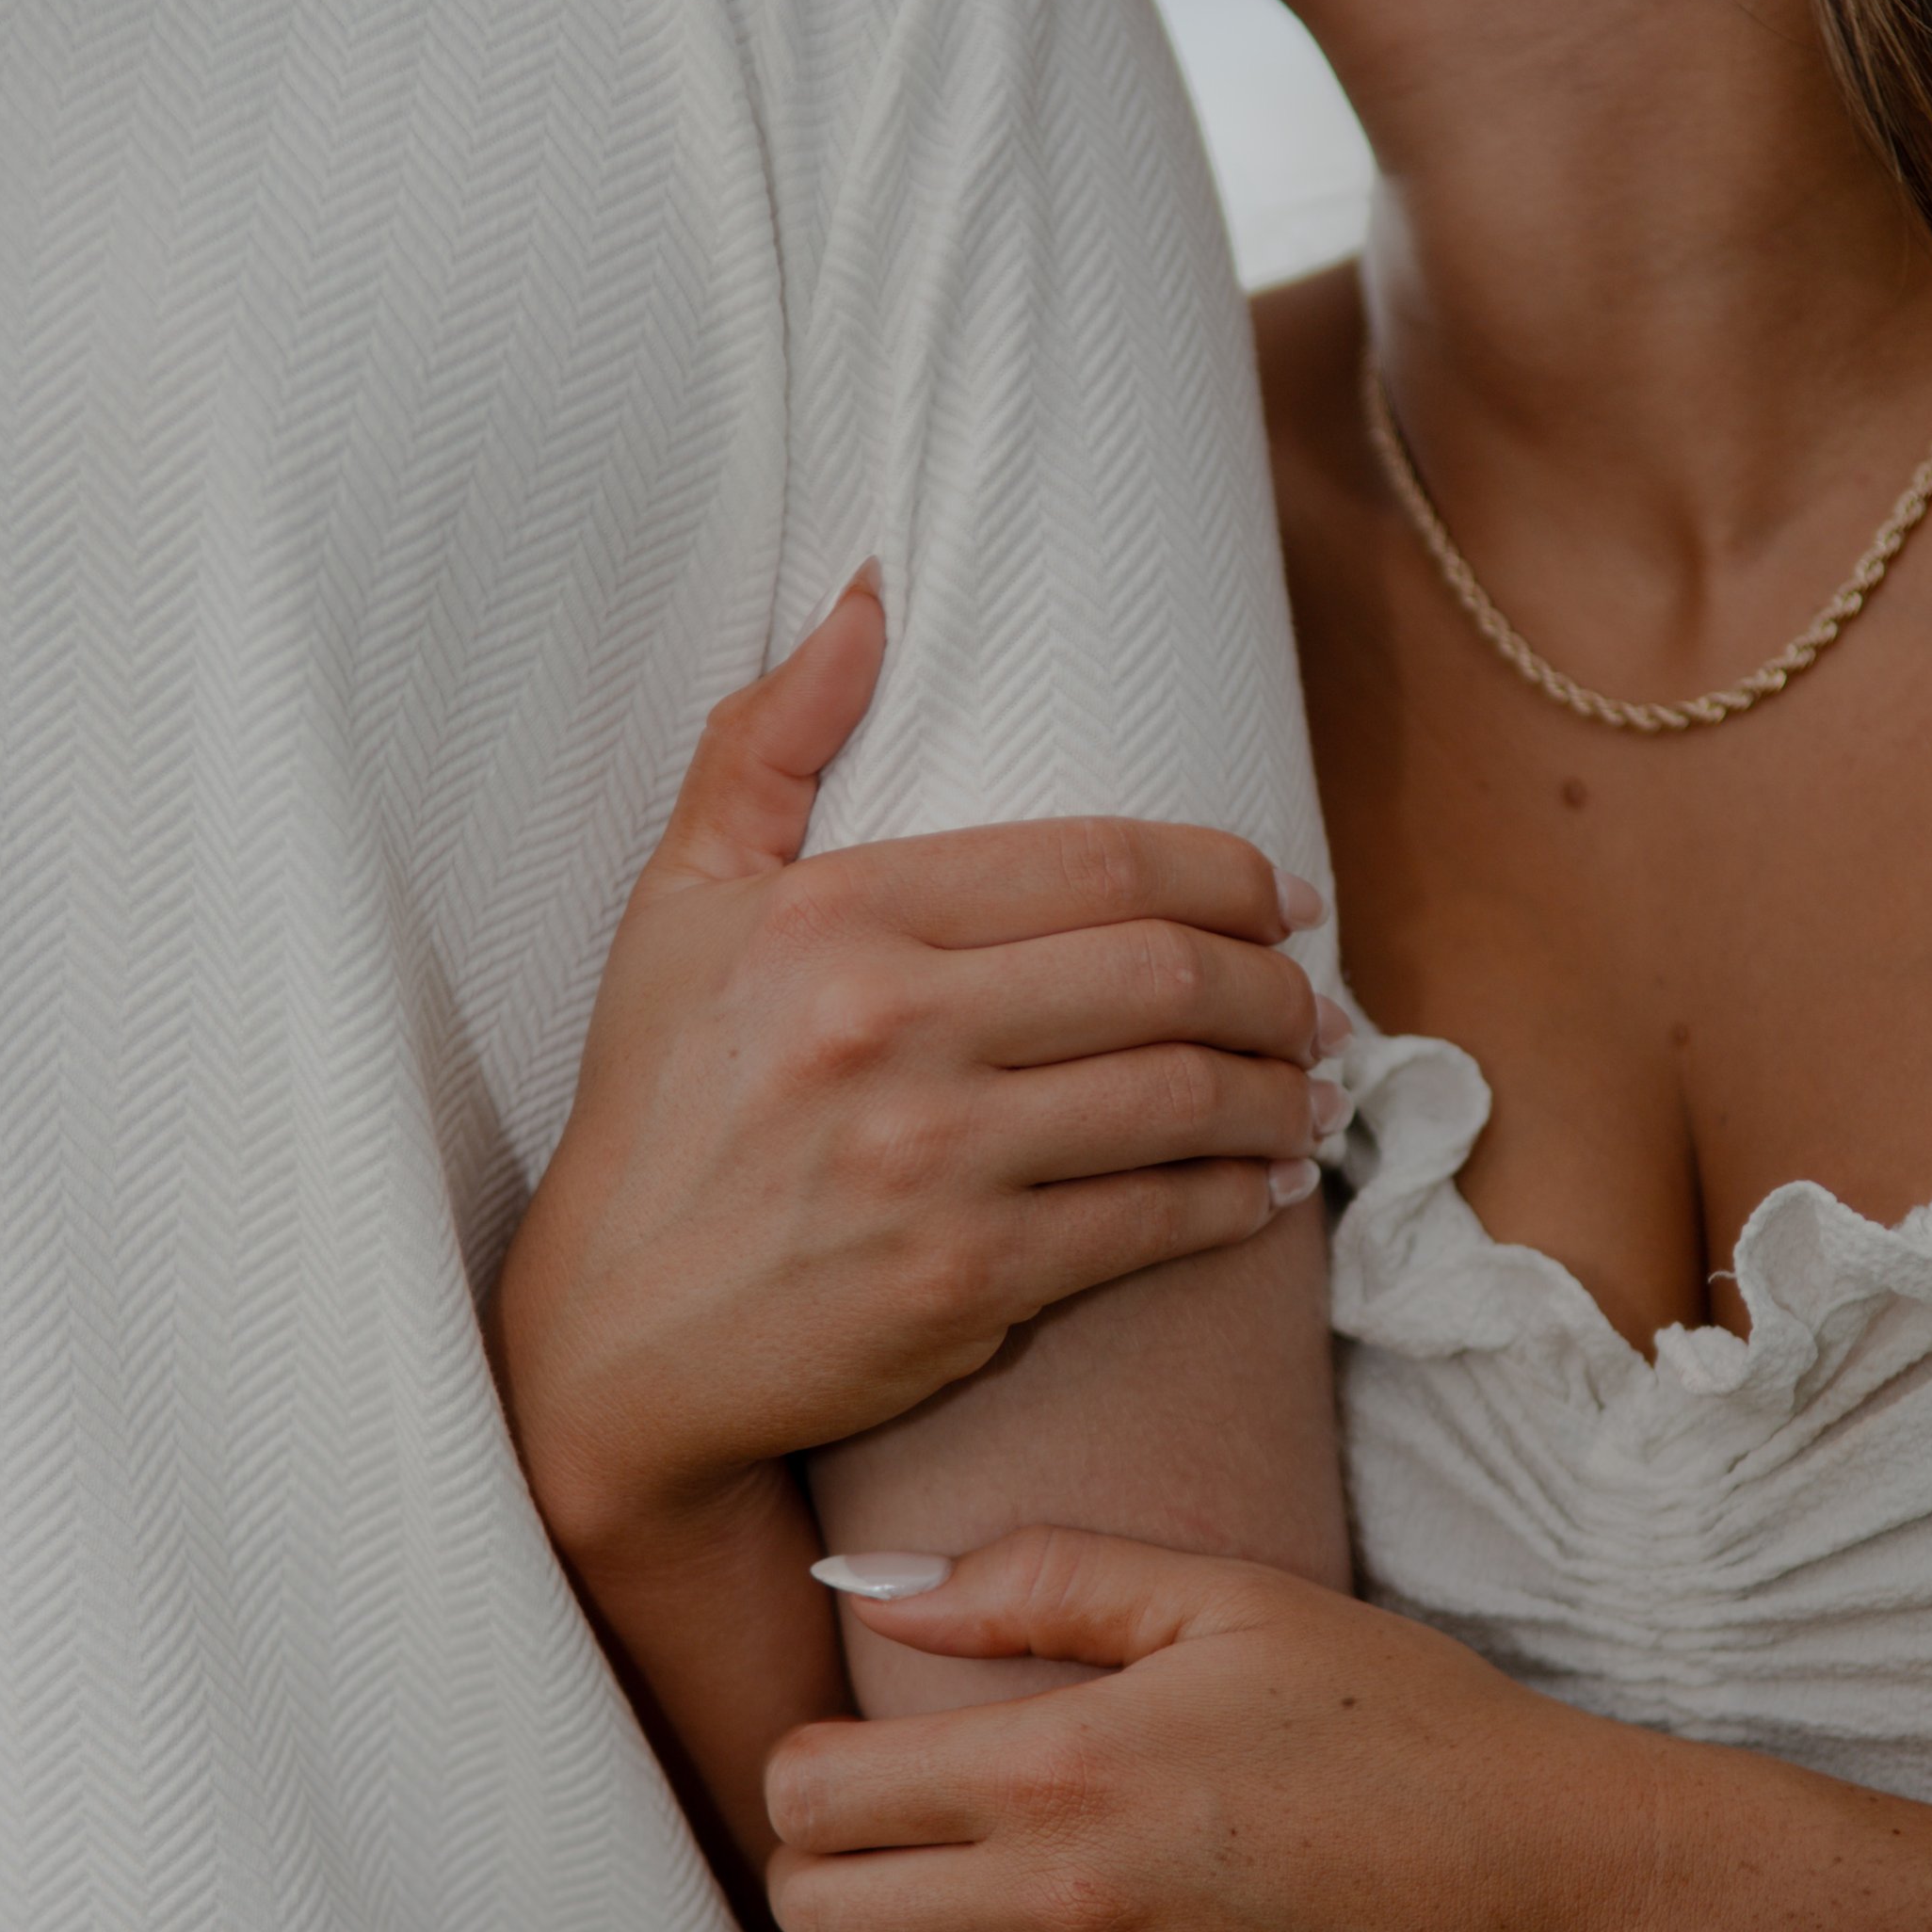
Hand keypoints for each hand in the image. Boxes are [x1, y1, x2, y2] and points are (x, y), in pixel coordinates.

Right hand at [495, 578, 1346, 1564]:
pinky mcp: (968, 1282)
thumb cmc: (657, 1106)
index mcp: (836, 916)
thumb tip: (870, 593)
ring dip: (1279, 1092)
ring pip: (1181, 1099)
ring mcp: (935, 1162)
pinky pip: (1151, 1222)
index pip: (1100, 864)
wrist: (616, 1338)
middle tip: (1316, 999)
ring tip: (1310, 1089)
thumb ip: (767, 739)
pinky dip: (1233, 1200)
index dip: (1228, 875)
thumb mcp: (678, 902)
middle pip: (1166, 976)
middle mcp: (890, 1028)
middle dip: (1277, 984)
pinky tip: (1262, 1188)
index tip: (1284, 898)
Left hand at [765, 1527, 1658, 1931]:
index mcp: (1065, 1763)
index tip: (848, 1748)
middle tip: (870, 1830)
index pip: (815, 1791)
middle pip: (815, 1910)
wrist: (1549, 1890)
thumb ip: (1038, 1578)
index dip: (804, 1763)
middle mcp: (1058, 1908)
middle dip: (813, 1861)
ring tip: (909, 1913)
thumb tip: (872, 1584)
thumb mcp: (1229, 1600)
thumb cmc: (1401, 1723)